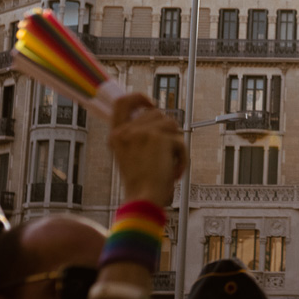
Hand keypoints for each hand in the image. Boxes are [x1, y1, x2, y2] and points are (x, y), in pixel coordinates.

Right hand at [109, 93, 185, 207]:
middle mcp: (126, 131)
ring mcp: (142, 132)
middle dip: (167, 131)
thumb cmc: (141, 184)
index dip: (138, 98)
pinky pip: (180, 139)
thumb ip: (137, 136)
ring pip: (171, 124)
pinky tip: (175, 171)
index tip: (150, 104)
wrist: (143, 201)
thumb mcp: (131, 156)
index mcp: (116, 136)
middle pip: (156, 114)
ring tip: (170, 165)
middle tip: (167, 154)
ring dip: (176, 144)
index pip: (121, 103)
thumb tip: (156, 115)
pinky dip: (183, 156)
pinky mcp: (159, 137)